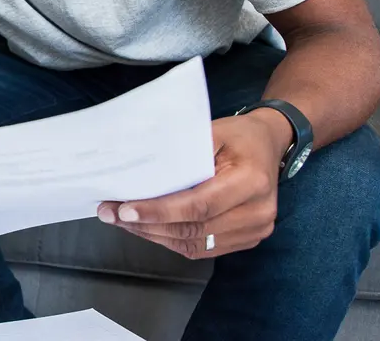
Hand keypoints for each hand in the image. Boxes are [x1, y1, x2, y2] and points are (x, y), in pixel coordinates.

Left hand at [97, 111, 290, 258]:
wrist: (269, 144)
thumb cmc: (238, 135)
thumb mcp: (213, 131)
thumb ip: (181, 152)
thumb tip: (140, 172)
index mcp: (251, 181)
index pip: (198, 205)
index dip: (158, 211)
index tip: (124, 209)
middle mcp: (258, 211)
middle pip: (194, 229)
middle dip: (147, 224)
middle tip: (111, 214)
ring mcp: (255, 229)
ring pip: (195, 243)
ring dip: (155, 235)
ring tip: (123, 221)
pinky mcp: (248, 239)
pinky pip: (203, 248)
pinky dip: (172, 240)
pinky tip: (148, 227)